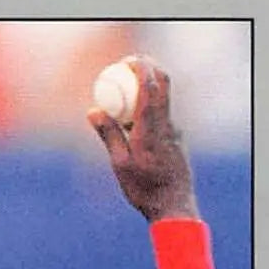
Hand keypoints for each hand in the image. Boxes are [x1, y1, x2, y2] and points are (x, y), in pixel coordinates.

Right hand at [87, 55, 199, 222]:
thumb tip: (93, 110)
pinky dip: (149, 106)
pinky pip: (162, 114)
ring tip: (126, 91)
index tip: (125, 62)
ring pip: (163, 98)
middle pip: (162, 83)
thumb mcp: (120, 163)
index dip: (140, 67)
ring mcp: (174, 130)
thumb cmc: (144, 189)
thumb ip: (108, 134)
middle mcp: (167, 124)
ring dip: (147, 87)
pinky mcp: (176, 138)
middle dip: (147, 68)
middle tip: (128, 66)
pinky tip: (134, 119)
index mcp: (151, 128)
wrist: (173, 206)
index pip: (150, 86)